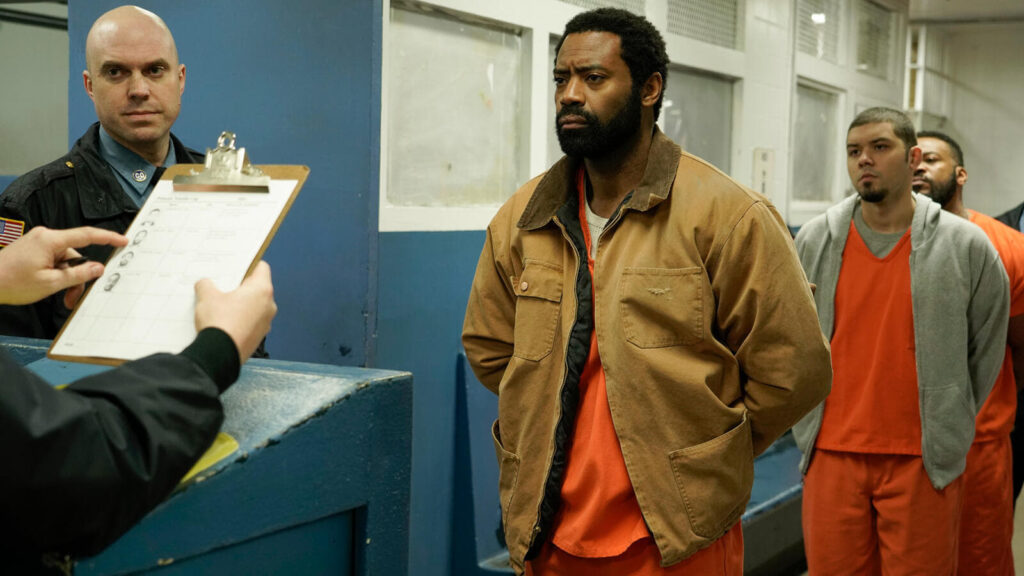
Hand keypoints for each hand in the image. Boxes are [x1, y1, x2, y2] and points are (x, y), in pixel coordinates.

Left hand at [0, 226, 126, 305]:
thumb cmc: (11, 282)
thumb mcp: (50, 283)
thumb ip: (78, 274)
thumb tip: (98, 268)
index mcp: (50, 240)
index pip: (87, 235)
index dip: (108, 238)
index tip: (123, 240)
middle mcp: (45, 237)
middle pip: (75, 255)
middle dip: (78, 276)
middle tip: (74, 297)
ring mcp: (38, 243)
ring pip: (65, 261)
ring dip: (66, 279)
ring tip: (60, 297)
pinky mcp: (33, 250)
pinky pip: (54, 261)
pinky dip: (56, 275)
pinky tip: (50, 288)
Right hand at [194, 262, 275, 362]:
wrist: (220, 354)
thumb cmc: (219, 322)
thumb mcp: (207, 297)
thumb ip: (206, 285)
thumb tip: (205, 284)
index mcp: (262, 290)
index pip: (261, 268)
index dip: (249, 265)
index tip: (237, 266)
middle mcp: (269, 305)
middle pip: (257, 288)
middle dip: (241, 287)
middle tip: (224, 286)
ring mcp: (266, 323)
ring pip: (255, 307)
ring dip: (241, 305)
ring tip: (221, 305)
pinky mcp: (259, 337)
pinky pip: (251, 322)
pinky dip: (241, 319)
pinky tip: (224, 322)